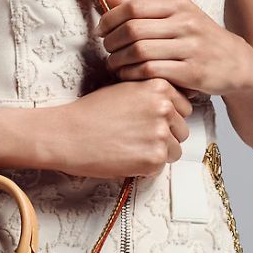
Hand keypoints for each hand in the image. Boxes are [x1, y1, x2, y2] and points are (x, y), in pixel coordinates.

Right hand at [51, 78, 193, 178]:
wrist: (69, 133)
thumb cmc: (92, 111)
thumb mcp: (125, 88)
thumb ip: (152, 94)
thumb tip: (173, 107)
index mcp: (159, 87)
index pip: (184, 106)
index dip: (168, 116)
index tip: (150, 121)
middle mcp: (165, 108)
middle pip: (182, 129)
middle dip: (166, 135)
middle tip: (138, 136)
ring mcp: (161, 134)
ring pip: (175, 149)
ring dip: (158, 151)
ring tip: (131, 146)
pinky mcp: (154, 158)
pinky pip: (161, 166)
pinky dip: (147, 166)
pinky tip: (126, 156)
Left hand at [94, 0, 252, 98]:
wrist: (237, 63)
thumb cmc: (197, 36)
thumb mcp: (173, 14)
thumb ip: (136, 4)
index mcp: (178, 4)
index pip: (132, 7)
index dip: (109, 20)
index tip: (101, 30)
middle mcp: (186, 23)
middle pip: (133, 30)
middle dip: (111, 42)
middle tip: (106, 50)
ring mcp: (191, 48)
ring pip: (140, 52)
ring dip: (119, 61)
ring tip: (114, 64)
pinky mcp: (193, 73)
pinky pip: (151, 72)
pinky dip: (132, 75)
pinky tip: (128, 75)